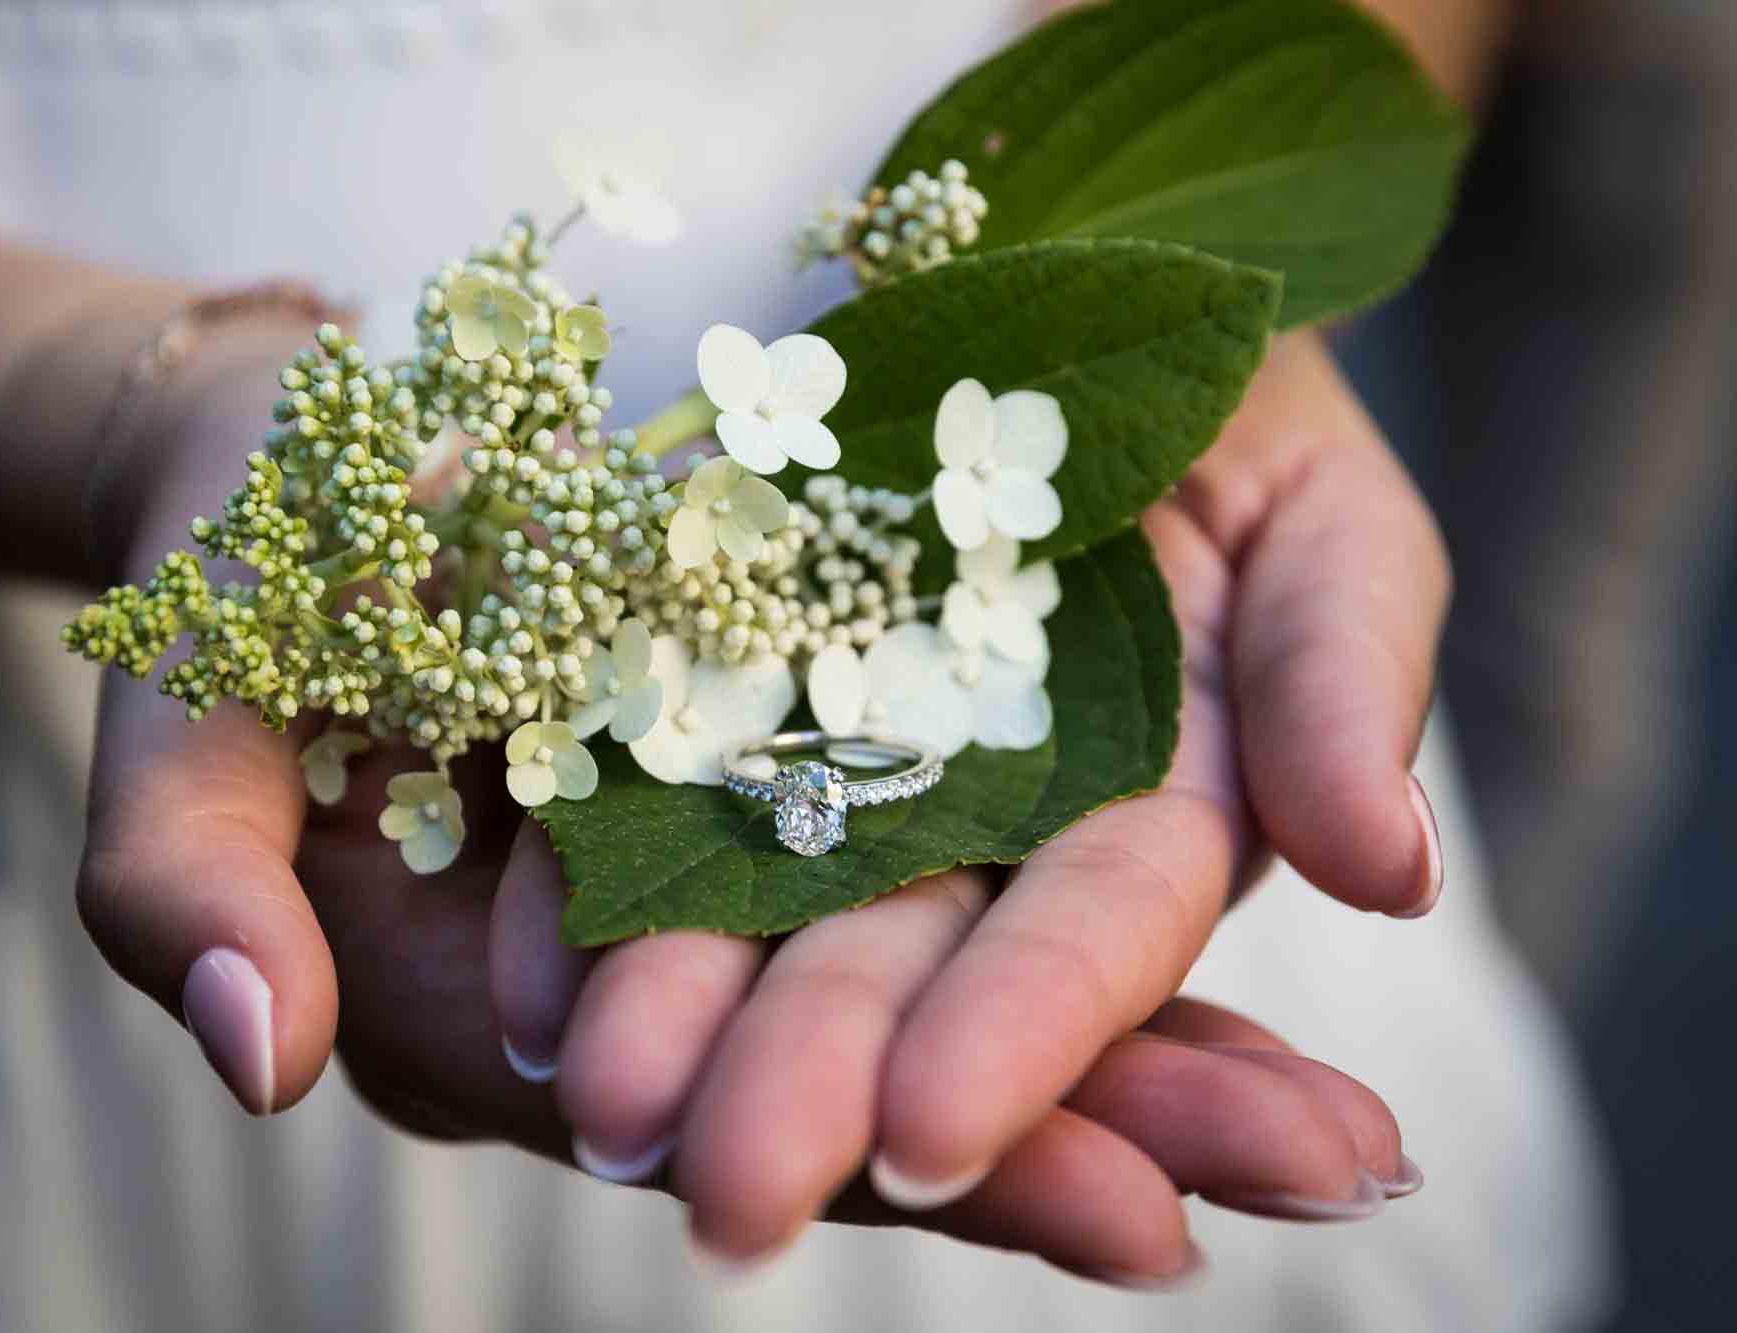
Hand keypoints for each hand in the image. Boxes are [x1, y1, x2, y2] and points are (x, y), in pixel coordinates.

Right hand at [74, 325, 1442, 1282]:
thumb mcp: (175, 715)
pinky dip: (1070, 924)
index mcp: (500, 1010)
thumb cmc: (238, 572)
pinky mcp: (774, 783)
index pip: (742, 1124)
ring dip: (1143, 1051)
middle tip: (1329, 1172)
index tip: (1137, 1221)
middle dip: (1105, 1132)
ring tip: (1340, 1126)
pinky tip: (1244, 930)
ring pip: (937, 999)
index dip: (936, 1173)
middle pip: (885, 1086)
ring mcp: (718, 889)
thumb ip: (185, 892)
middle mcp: (638, 983)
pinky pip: (938, 872)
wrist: (292, 448)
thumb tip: (259, 1060)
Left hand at [481, 328, 1447, 1265]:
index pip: (1083, 944)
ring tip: (598, 1101)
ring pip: (741, 905)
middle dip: (808, 1079)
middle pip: (889, 962)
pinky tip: (520, 977)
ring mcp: (822, 758)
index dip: (1017, 1039)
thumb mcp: (1325, 518)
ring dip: (670, 1012)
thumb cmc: (1233, 406)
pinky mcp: (697, 681)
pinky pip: (629, 788)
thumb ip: (1349, 686)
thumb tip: (1395, 873)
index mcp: (1136, 820)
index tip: (931, 1138)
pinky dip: (576, 882)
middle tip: (723, 1197)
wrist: (1064, 282)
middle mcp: (968, 828)